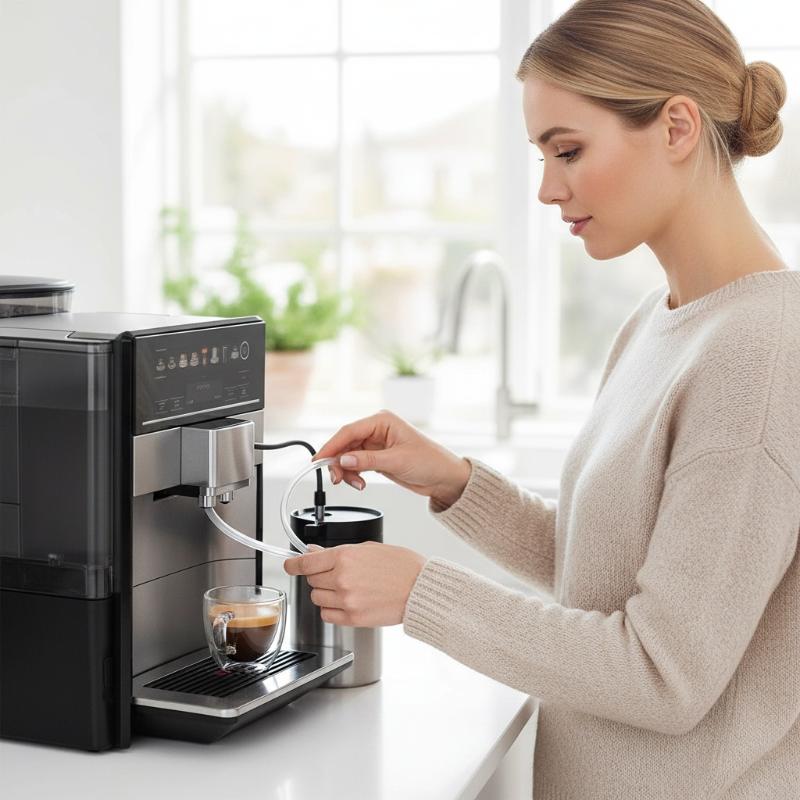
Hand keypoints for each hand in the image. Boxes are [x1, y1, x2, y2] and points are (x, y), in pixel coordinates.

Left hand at [283, 541, 426, 626]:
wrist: (420, 589)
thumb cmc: (401, 566)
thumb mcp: (369, 548)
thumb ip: (339, 552)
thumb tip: (315, 553)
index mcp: (346, 556)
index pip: (307, 562)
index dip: (294, 565)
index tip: (289, 566)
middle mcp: (342, 578)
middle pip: (312, 580)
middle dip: (319, 576)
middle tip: (336, 574)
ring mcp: (346, 600)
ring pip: (317, 598)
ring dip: (326, 593)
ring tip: (346, 589)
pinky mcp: (352, 618)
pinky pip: (327, 615)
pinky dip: (332, 609)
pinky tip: (347, 602)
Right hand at [314, 409, 471, 508]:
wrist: (444, 478)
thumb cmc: (430, 461)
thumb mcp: (397, 461)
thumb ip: (368, 460)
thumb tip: (343, 459)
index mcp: (383, 421)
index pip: (349, 431)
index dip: (331, 445)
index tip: (319, 459)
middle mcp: (377, 430)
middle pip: (345, 443)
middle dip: (338, 462)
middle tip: (336, 479)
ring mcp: (376, 444)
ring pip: (348, 455)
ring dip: (346, 471)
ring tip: (355, 484)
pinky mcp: (377, 457)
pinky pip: (356, 464)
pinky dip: (354, 474)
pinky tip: (360, 483)